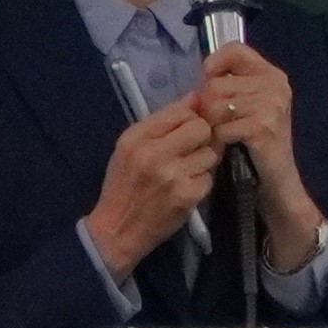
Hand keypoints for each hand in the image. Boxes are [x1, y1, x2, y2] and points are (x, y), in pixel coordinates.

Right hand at [81, 92, 225, 272]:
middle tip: (191, 149)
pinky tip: (186, 187)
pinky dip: (202, 181)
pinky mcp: (188, 196)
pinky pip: (209, 177)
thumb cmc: (123, 185)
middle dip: (202, 137)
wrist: (117, 229)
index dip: (190, 118)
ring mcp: (173, 176)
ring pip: (210, 153)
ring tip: (185, 170)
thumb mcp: (128, 148)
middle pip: (201, 128)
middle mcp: (154, 154)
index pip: (181, 111)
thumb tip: (195, 97)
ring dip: (203, 161)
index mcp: (136, 138)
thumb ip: (161, 122)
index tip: (187, 128)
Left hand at [189, 44, 324, 261]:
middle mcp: (276, 85)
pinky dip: (218, 142)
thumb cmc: (254, 144)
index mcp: (272, 75)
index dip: (215, 64)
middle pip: (216, 83)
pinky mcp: (263, 126)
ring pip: (215, 105)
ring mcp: (272, 105)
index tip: (209, 83)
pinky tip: (229, 148)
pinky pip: (220, 127)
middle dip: (208, 108)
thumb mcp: (247, 106)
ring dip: (211, 126)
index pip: (235, 50)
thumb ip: (230, 85)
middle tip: (219, 126)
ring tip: (223, 138)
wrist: (276, 181)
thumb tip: (203, 74)